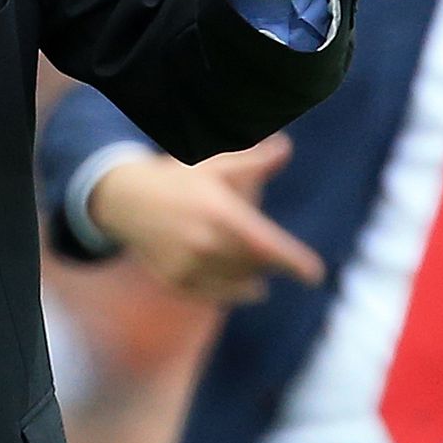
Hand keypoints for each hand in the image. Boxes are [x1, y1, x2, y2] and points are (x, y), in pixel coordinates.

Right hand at [87, 134, 325, 303]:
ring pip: (238, 282)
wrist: (128, 201)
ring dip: (254, 276)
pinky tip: (248, 287)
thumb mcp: (216, 164)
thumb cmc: (179, 178)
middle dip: (270, 261)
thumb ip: (254, 161)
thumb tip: (287, 148)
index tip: (314, 274)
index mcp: (220, 213)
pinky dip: (234, 291)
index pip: (266, 247)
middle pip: (255, 265)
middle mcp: (204, 244)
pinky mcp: (176, 282)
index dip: (293, 263)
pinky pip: (216, 294)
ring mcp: (188, 266)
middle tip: (276, 255)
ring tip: (260, 268)